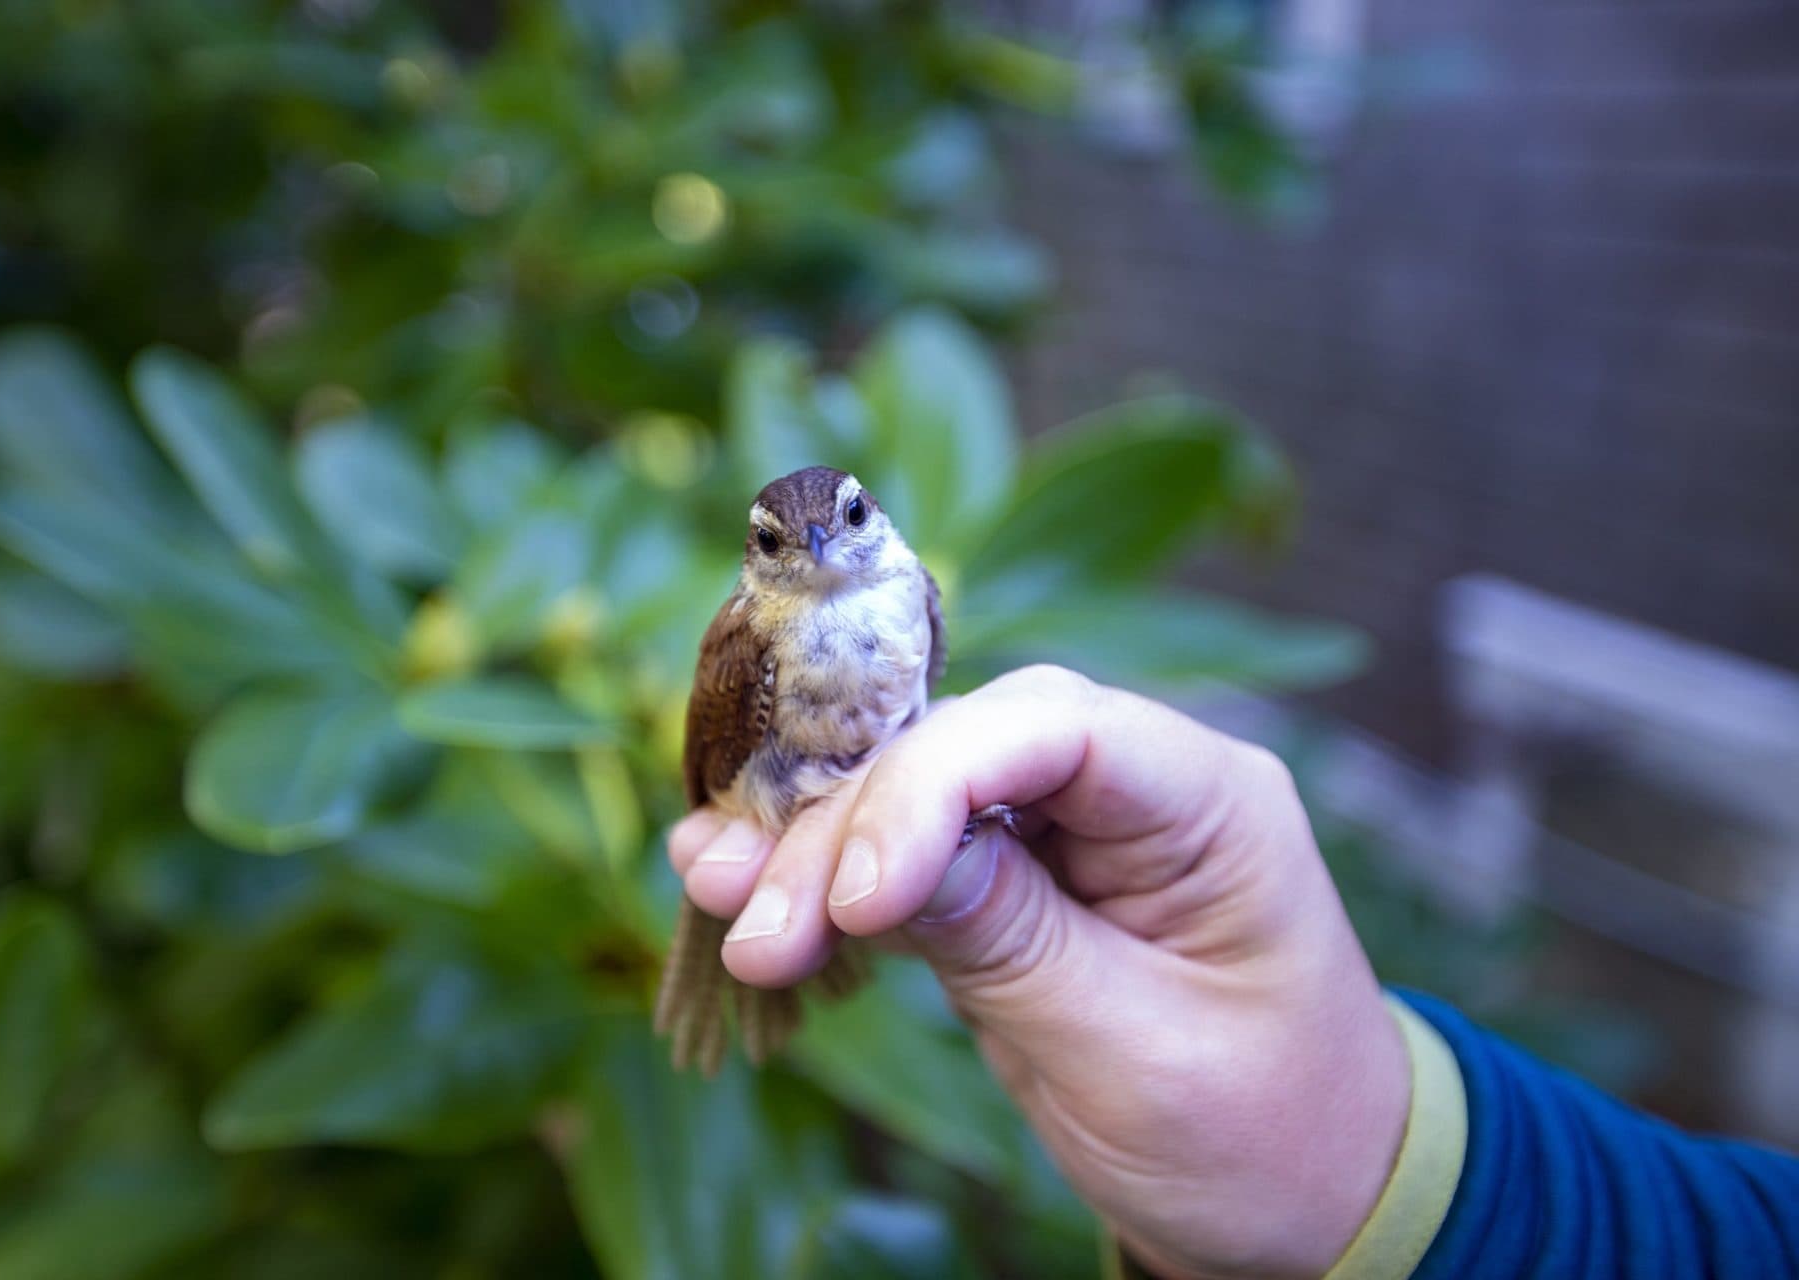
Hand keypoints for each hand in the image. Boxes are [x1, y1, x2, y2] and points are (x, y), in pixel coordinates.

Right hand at [668, 665, 1408, 1278]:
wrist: (1306, 1202)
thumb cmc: (1262, 1135)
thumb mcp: (1138, 1054)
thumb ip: (1013, 944)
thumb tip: (875, 866)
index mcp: (1208, 800)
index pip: (1054, 729)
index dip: (933, 785)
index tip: (857, 896)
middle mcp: (1133, 787)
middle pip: (960, 749)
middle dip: (848, 827)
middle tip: (762, 925)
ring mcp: (1069, 830)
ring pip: (912, 793)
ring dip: (810, 845)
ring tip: (715, 894)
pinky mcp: (1016, 881)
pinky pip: (906, 857)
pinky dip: (823, 878)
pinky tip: (732, 882)